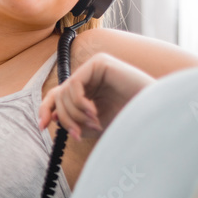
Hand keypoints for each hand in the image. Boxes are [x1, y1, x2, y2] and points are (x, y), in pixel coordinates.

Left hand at [38, 52, 154, 140]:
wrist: (154, 113)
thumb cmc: (128, 119)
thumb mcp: (94, 124)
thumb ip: (73, 120)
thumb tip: (50, 118)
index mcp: (87, 88)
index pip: (57, 95)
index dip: (46, 109)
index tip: (43, 127)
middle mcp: (89, 75)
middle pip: (59, 95)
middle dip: (65, 118)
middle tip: (77, 134)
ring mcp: (94, 67)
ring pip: (65, 91)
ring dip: (75, 114)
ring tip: (93, 124)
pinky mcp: (99, 63)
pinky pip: (75, 84)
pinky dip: (79, 103)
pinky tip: (93, 113)